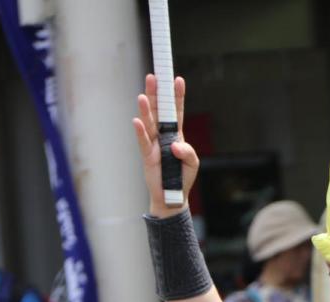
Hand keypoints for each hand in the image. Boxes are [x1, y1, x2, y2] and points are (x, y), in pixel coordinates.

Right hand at [133, 74, 198, 217]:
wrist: (172, 196)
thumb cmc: (182, 177)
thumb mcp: (193, 163)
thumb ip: (187, 152)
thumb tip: (175, 145)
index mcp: (176, 134)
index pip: (176, 111)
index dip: (177, 96)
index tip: (177, 79)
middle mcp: (163, 135)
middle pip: (159, 110)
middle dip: (156, 93)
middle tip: (154, 76)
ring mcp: (154, 143)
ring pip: (149, 122)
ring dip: (146, 109)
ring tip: (143, 95)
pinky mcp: (147, 155)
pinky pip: (143, 141)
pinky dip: (140, 131)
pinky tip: (137, 120)